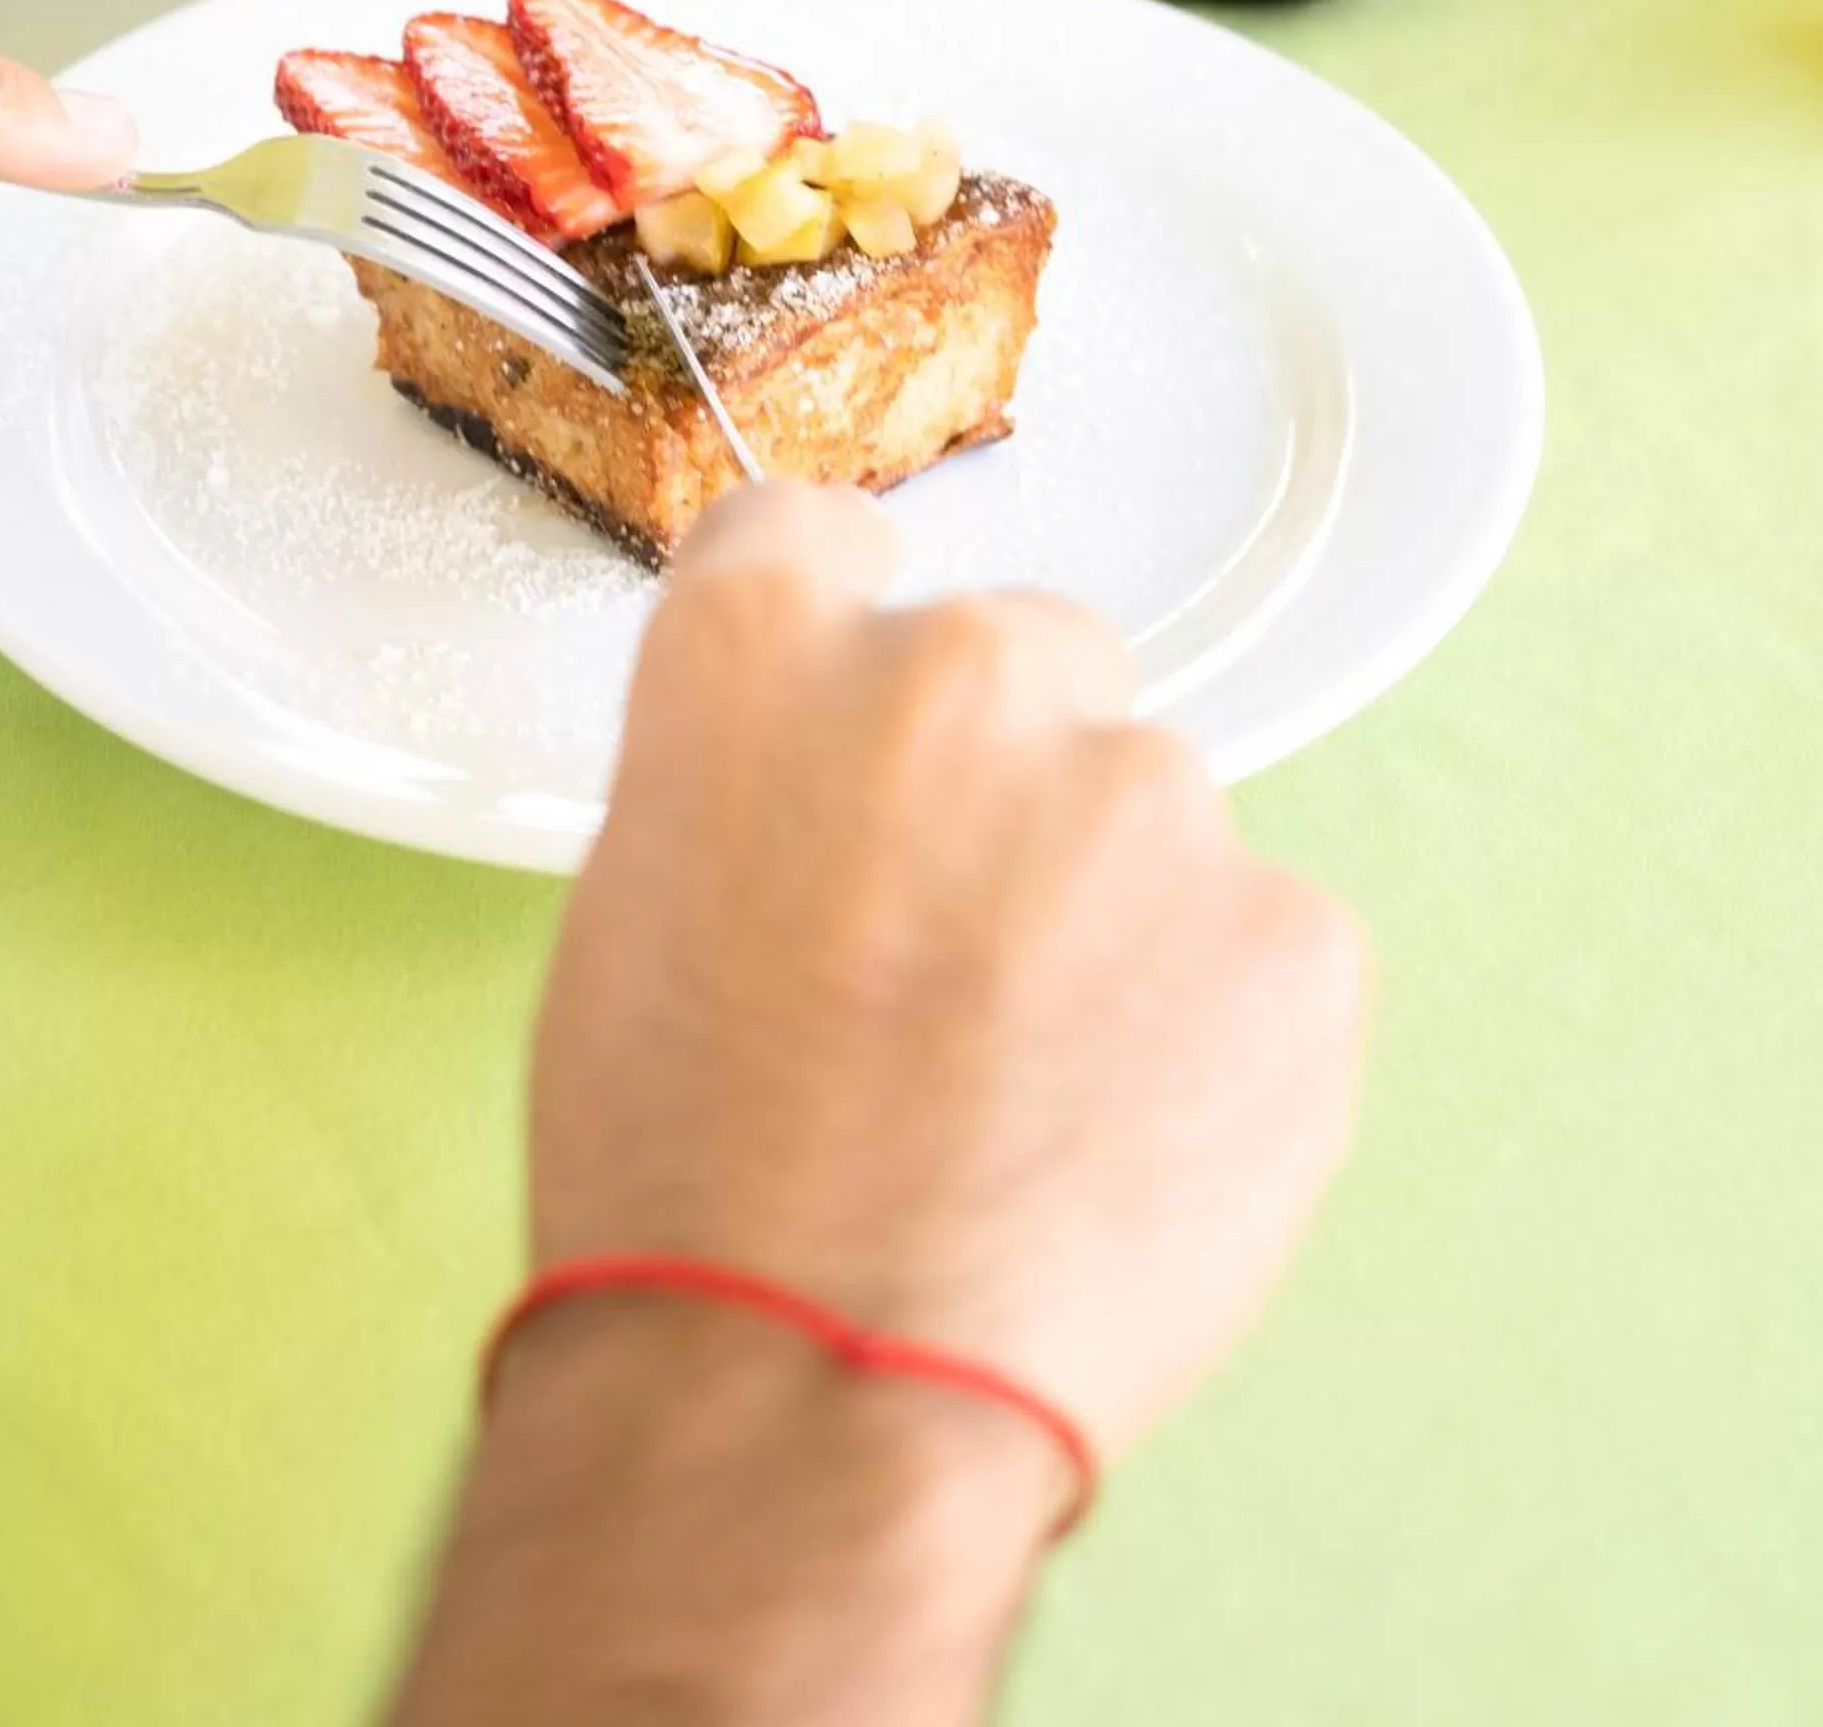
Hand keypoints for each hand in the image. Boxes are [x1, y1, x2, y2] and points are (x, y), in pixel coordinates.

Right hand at [531, 484, 1369, 1470]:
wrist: (810, 1396)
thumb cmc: (686, 1179)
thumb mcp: (640, 907)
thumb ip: (758, 775)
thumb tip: (841, 778)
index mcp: (766, 651)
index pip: (819, 539)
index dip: (842, 643)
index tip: (862, 725)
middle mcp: (966, 674)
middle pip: (1025, 660)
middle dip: (1003, 779)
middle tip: (948, 961)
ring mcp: (1150, 798)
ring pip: (1151, 815)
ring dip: (1111, 912)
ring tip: (1025, 1093)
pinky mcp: (1295, 937)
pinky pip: (1261, 946)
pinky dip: (1214, 1027)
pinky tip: (1118, 1141)